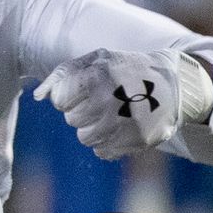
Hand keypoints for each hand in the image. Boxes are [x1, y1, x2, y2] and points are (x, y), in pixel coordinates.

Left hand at [33, 48, 188, 158]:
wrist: (173, 82)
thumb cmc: (124, 70)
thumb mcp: (96, 60)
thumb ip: (62, 74)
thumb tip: (38, 96)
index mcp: (98, 76)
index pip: (60, 100)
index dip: (70, 95)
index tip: (86, 90)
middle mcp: (111, 101)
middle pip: (72, 120)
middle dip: (83, 111)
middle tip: (104, 100)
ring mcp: (125, 123)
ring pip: (85, 138)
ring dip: (94, 127)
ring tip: (113, 113)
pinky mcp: (138, 141)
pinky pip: (103, 151)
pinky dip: (109, 142)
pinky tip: (122, 126)